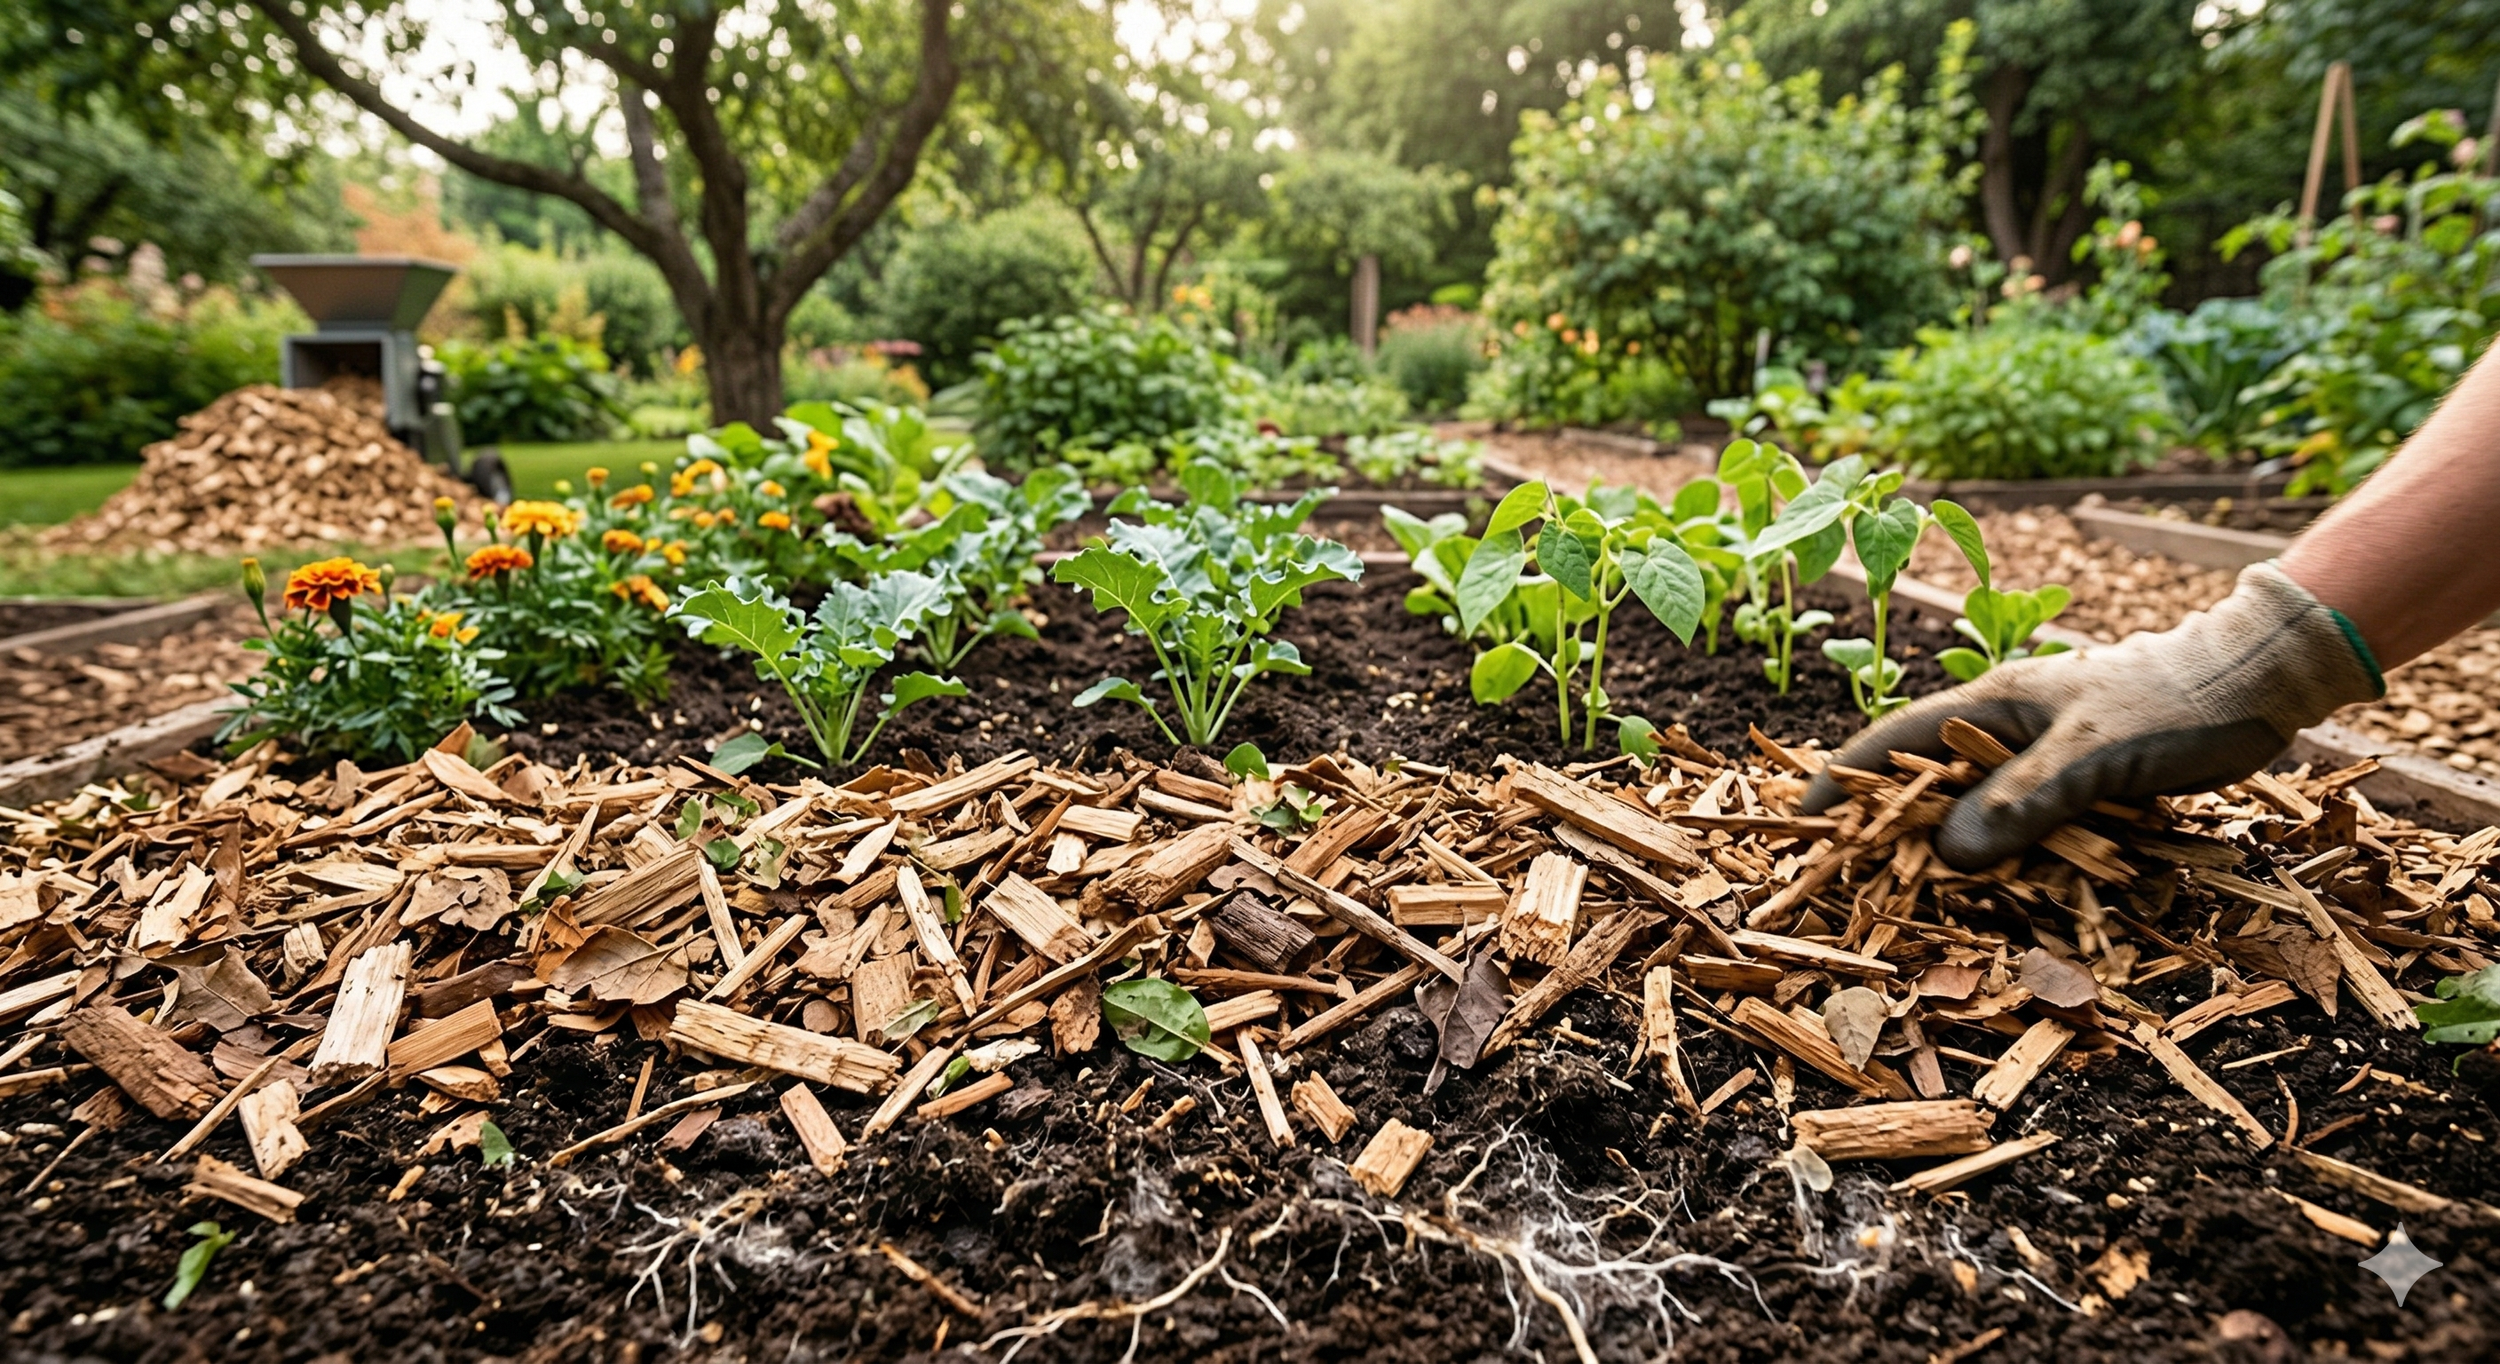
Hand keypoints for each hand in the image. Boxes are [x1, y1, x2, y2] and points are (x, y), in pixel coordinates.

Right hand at [1800, 563, 2382, 869]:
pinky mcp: (2077, 782)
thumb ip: (2021, 801)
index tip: (1803, 831)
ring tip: (1913, 905)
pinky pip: (2024, 827)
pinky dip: (2005, 859)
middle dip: (1883, 832)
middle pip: (1921, 785)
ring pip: (1972, 811)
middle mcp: (2002, 731)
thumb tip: (1947, 855)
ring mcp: (2039, 756)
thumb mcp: (2093, 753)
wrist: (2259, 680)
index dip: (1840, 788)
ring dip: (1946, 854)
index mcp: (1987, 706)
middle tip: (1851, 887)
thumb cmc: (2174, 703)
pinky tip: (2002, 895)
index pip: (1887, 746)